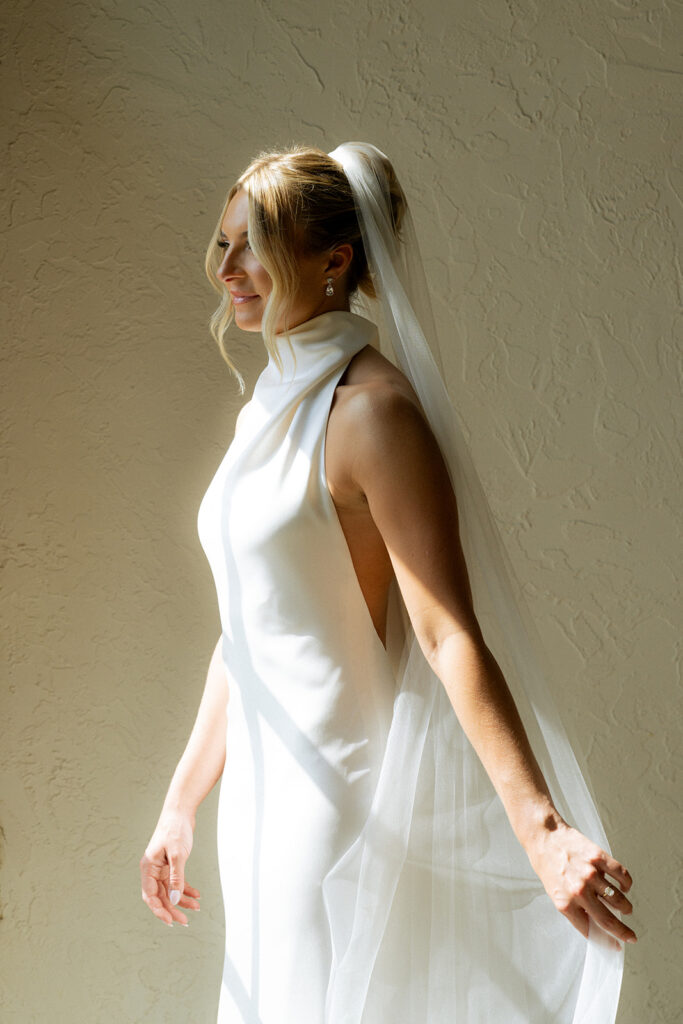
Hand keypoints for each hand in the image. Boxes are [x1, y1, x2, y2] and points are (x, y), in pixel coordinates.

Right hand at [140, 811, 200, 926]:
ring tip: (196, 908)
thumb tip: (175, 900)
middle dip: (172, 909)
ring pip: (170, 890)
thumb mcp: (178, 855)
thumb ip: (176, 878)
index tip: (171, 920)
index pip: (150, 896)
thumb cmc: (175, 830)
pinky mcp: (171, 864)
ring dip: (181, 901)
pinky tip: (196, 895)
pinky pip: (177, 882)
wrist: (180, 812)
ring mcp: (162, 868)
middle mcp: (152, 870)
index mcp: (148, 868)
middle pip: (160, 896)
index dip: (159, 910)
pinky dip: (186, 889)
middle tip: (185, 922)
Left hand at [525, 818, 635, 947]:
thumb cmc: (547, 864)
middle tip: (631, 936)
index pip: (590, 930)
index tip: (615, 945)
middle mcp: (578, 891)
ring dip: (625, 907)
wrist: (543, 837)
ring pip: (618, 899)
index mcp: (565, 903)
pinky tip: (624, 886)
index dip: (606, 941)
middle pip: (608, 920)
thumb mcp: (555, 893)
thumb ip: (574, 908)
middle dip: (623, 932)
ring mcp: (590, 874)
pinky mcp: (598, 857)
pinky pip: (622, 875)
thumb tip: (596, 923)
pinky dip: (627, 884)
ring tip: (625, 908)